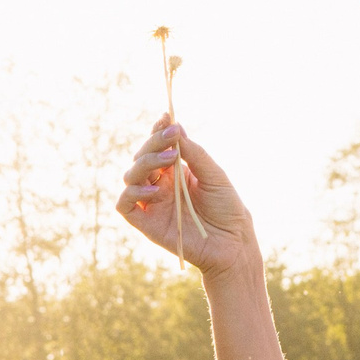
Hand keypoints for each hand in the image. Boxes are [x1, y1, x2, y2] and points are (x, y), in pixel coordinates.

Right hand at [116, 119, 259, 278]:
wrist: (233, 243)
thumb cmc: (226, 208)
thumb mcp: (214, 174)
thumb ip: (194, 153)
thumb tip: (176, 127)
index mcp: (174, 171)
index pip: (158, 146)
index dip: (158, 131)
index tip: (166, 117)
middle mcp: (159, 184)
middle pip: (142, 157)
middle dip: (154, 143)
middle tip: (172, 137)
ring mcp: (151, 202)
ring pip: (131, 176)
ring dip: (145, 163)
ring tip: (169, 160)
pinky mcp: (145, 223)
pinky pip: (125, 204)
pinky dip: (134, 192)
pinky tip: (155, 190)